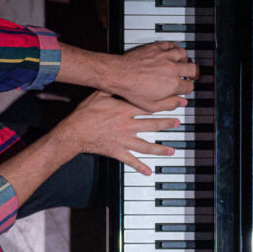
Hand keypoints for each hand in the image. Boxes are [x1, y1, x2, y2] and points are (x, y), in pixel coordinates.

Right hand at [53, 90, 178, 174]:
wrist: (74, 132)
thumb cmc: (84, 113)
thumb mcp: (99, 94)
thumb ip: (112, 88)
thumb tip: (121, 79)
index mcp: (125, 110)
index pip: (150, 106)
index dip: (165, 103)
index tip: (176, 102)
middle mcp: (127, 126)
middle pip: (152, 125)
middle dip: (167, 123)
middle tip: (178, 123)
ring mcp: (124, 140)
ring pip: (146, 145)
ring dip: (160, 149)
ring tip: (172, 151)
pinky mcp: (117, 151)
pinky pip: (131, 160)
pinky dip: (140, 167)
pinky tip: (149, 172)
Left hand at [98, 41, 197, 111]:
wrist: (118, 75)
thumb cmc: (132, 90)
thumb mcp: (151, 106)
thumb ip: (169, 104)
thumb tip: (182, 103)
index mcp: (172, 84)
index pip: (189, 86)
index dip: (188, 89)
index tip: (185, 89)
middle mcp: (171, 69)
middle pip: (192, 68)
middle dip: (194, 73)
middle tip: (192, 75)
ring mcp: (164, 57)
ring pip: (183, 54)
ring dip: (185, 59)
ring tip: (183, 62)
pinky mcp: (156, 48)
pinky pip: (171, 44)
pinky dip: (174, 46)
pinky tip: (173, 49)